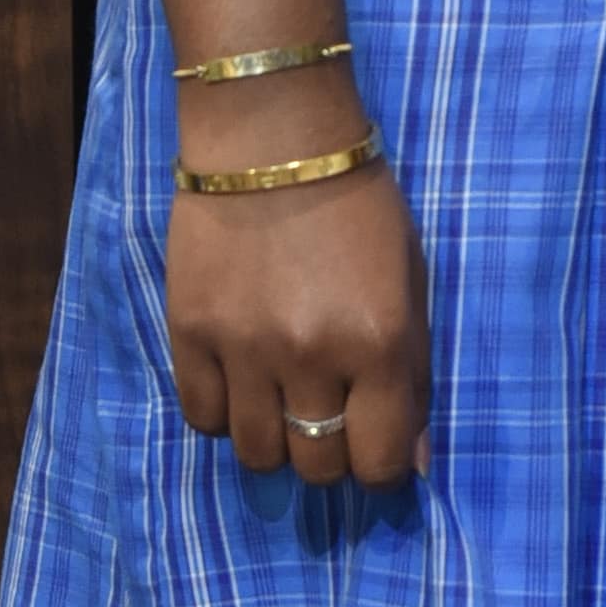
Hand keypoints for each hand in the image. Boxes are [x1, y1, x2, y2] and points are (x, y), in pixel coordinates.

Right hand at [165, 152, 432, 487]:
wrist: (273, 139)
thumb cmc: (359, 208)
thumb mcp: (409, 284)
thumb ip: (413, 374)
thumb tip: (415, 461)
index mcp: (380, 343)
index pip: (381, 462)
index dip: (382, 467)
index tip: (376, 447)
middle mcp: (313, 356)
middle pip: (317, 467)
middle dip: (330, 455)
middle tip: (330, 418)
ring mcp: (245, 349)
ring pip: (256, 454)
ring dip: (275, 440)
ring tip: (283, 401)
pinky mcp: (190, 333)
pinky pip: (204, 418)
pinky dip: (225, 414)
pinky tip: (241, 382)